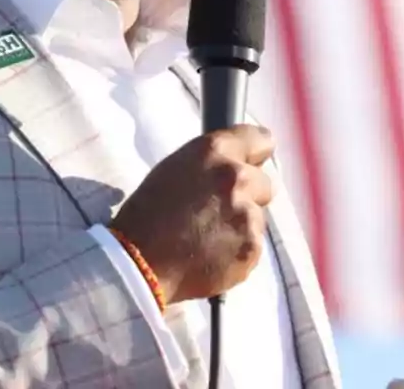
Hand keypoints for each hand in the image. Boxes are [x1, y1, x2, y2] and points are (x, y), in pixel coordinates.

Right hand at [110, 124, 275, 304]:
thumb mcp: (174, 170)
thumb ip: (211, 164)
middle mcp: (236, 177)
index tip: (253, 162)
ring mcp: (247, 214)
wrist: (139, 264)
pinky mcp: (251, 247)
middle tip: (221, 210)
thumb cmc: (148, 214)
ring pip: (258, 217)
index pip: (260, 139)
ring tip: (209, 238)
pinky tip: (212, 255)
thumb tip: (234, 165)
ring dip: (241, 225)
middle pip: (264, 182)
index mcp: (214, 151)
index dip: (256, 154)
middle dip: (249, 195)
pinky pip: (253, 245)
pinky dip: (238, 251)